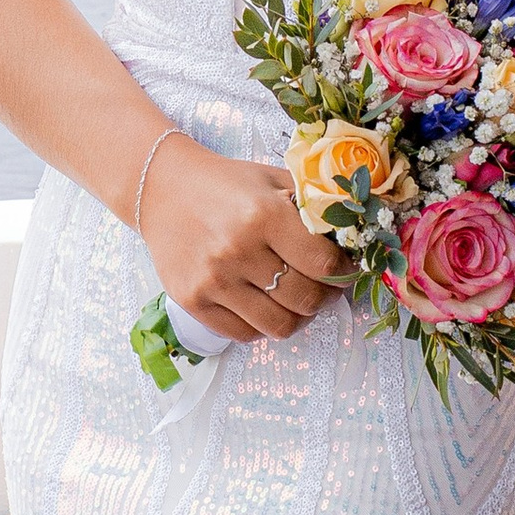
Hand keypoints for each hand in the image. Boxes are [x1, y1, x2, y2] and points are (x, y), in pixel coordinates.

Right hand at [138, 134, 351, 342]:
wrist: (161, 188)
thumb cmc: (225, 184)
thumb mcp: (272, 180)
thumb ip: (312, 206)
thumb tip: (354, 237)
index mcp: (264, 215)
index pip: (324, 264)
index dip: (343, 271)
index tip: (343, 268)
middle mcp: (238, 250)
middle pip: (306, 299)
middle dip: (325, 297)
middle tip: (325, 287)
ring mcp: (213, 280)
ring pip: (279, 325)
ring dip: (297, 316)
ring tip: (297, 299)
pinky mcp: (192, 301)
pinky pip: (245, 334)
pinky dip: (262, 325)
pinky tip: (265, 304)